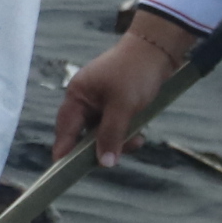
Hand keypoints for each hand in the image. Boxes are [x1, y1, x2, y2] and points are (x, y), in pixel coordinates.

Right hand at [52, 14, 199, 165]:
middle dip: (101, 147)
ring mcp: (100, 101)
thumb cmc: (135, 73)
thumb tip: (104, 163)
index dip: (65, 151)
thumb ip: (111, 135)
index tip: (63, 173)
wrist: (158, 49)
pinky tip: (139, 133)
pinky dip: (125, 132)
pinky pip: (114, 126)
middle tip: (117, 156)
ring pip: (102, 132)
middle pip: (84, 134)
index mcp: (77, 95)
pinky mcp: (116, 103)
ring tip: (137, 140)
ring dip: (118, 140)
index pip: (65, 130)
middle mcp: (85, 99)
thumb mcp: (123, 106)